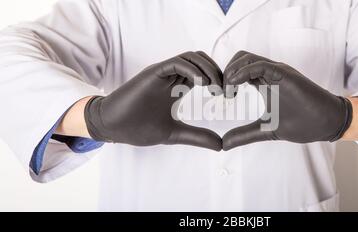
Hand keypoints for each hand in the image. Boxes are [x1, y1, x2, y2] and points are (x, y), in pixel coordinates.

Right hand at [84, 51, 222, 150]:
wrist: (111, 127)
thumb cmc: (138, 128)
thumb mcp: (175, 133)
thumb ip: (197, 136)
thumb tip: (220, 145)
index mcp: (177, 86)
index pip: (204, 72)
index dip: (219, 80)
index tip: (228, 96)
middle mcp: (172, 76)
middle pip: (202, 60)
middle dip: (219, 72)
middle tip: (227, 91)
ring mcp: (163, 73)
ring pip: (193, 57)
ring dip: (209, 69)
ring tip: (216, 88)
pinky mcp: (154, 73)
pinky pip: (178, 63)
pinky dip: (193, 70)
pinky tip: (202, 84)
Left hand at [222, 51, 352, 150]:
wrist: (326, 123)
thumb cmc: (302, 123)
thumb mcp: (265, 130)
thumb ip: (244, 135)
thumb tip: (224, 144)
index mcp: (264, 81)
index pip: (238, 69)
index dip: (225, 78)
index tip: (220, 95)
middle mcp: (269, 73)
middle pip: (239, 58)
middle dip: (224, 72)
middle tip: (220, 92)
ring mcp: (277, 71)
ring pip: (246, 58)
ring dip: (231, 71)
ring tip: (227, 91)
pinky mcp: (284, 74)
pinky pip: (259, 65)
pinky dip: (243, 72)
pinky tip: (235, 86)